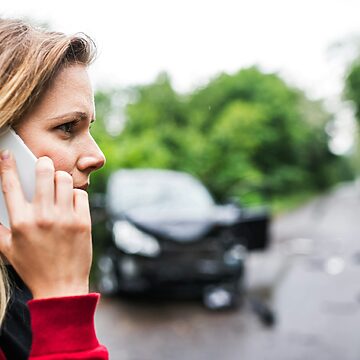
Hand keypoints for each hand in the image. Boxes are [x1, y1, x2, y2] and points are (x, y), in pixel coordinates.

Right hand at [0, 151, 91, 298]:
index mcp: (21, 222)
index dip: (7, 165)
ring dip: (60, 177)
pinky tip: (71, 201)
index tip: (8, 154)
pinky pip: (81, 195)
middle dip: (42, 163)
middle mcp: (43, 217)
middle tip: (43, 163)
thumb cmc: (33, 268)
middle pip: (44, 173)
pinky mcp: (83, 222)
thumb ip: (0, 228)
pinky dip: (75, 194)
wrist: (61, 287)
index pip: (10, 185)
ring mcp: (66, 218)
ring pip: (65, 180)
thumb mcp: (8, 250)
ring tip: (58, 183)